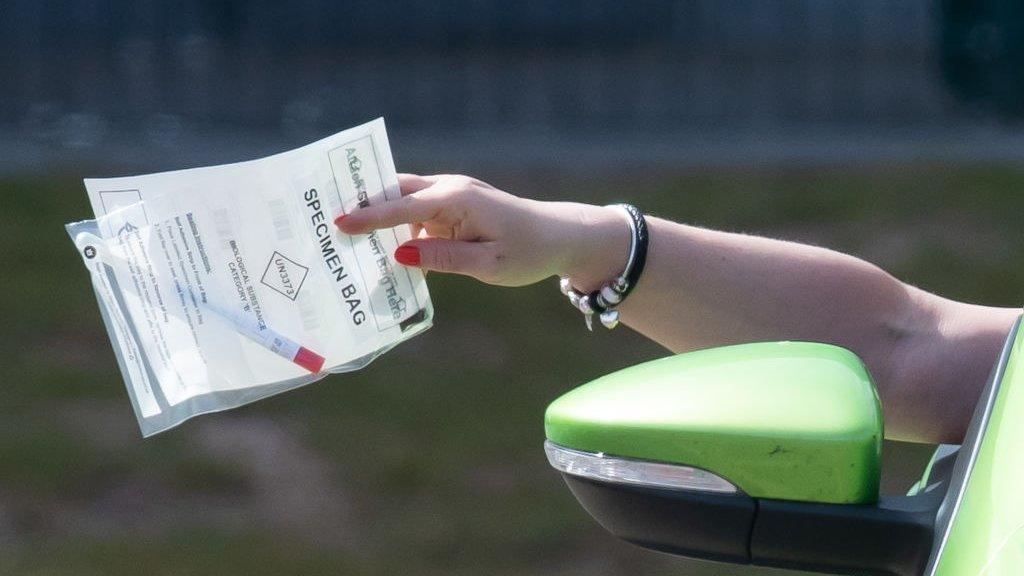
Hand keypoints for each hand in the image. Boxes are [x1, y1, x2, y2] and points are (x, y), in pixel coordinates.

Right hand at [334, 174, 629, 287]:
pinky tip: (378, 249)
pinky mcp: (451, 208)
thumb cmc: (528, 251)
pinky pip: (416, 215)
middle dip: (361, 203)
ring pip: (403, 202)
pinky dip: (396, 227)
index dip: (369, 217)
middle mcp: (449, 190)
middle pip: (395, 192)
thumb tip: (400, 254)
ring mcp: (450, 196)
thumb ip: (444, 258)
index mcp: (457, 199)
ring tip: (341, 235)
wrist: (559, 236)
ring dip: (376, 215)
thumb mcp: (488, 264)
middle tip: (324, 216)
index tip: (337, 223)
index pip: (403, 207)